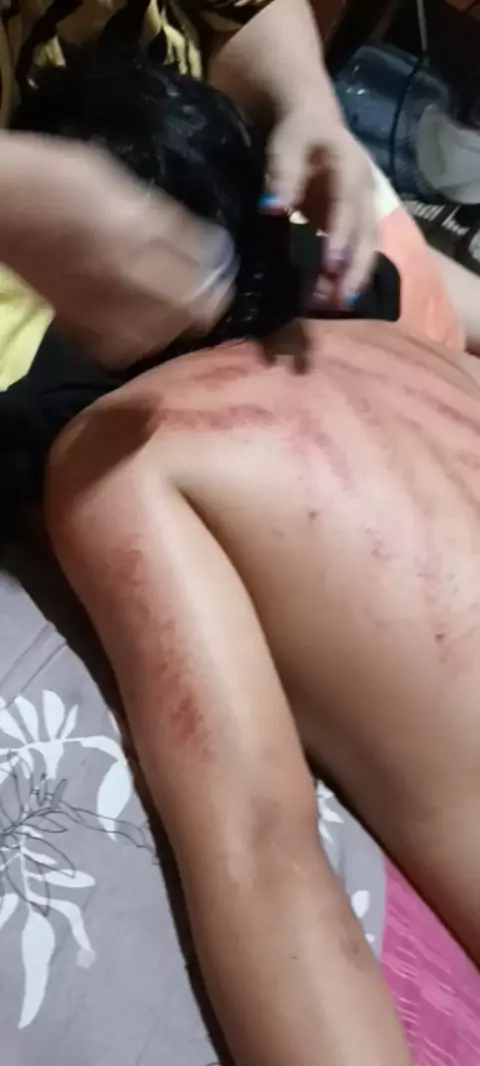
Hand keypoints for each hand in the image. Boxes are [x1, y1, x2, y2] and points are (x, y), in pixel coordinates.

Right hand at [3, 137, 234, 367]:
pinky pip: (114, 349)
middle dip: (197, 306)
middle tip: (195, 288)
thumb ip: (170, 226)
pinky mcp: (73, 323)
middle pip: (182, 320)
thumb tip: (211, 252)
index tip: (217, 273)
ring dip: (166, 326)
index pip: (201, 291)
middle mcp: (123, 291)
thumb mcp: (124, 187)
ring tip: (165, 306)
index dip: (217, 284)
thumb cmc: (60, 179)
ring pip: (152, 340)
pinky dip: (129, 340)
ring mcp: (97, 312)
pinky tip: (130, 322)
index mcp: (140, 250)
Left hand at [265, 106, 376, 306]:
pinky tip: (333, 296)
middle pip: (367, 233)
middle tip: (343, 299)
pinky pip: (358, 251)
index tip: (332, 263)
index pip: (348, 204)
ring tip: (340, 304)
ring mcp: (364, 209)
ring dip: (356, 276)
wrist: (315, 124)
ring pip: (368, 247)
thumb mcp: (286, 145)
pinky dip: (348, 274)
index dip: (342, 234)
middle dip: (357, 267)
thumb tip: (273, 207)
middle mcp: (365, 191)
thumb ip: (283, 174)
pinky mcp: (356, 223)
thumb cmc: (298, 134)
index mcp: (350, 167)